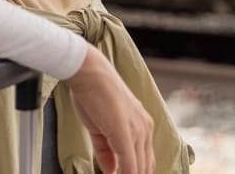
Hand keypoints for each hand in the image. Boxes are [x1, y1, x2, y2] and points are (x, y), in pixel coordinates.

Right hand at [64, 48, 154, 173]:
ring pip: (140, 169)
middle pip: (145, 167)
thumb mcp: (100, 127)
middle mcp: (145, 128)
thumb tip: (110, 171)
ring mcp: (138, 131)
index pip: (144, 161)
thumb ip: (106, 151)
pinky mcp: (126, 134)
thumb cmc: (92, 94)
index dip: (133, 173)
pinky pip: (129, 165)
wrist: (89, 72)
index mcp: (142, 125)